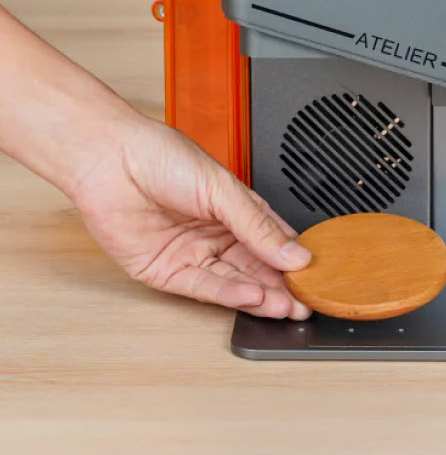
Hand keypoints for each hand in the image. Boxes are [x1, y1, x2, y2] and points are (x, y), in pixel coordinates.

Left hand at [71, 118, 313, 319]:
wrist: (109, 160)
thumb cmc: (161, 158)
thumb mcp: (223, 189)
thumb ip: (258, 226)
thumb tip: (294, 253)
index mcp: (237, 211)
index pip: (275, 241)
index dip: (296, 259)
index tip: (316, 275)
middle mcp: (216, 236)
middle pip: (257, 268)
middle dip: (283, 287)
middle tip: (307, 301)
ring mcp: (192, 255)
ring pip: (234, 282)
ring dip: (261, 296)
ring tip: (286, 306)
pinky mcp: (166, 273)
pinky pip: (203, 287)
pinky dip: (229, 294)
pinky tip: (253, 296)